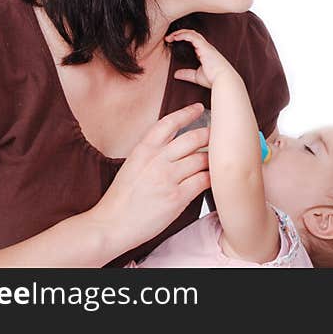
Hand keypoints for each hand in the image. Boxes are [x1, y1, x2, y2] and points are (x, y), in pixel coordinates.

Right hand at [87, 103, 210, 255]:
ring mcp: (168, 178)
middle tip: (220, 135)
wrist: (111, 225)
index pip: (169, 122)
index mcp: (143, 149)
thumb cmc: (121, 199)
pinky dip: (213, 178)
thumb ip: (152, 152)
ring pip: (202, 158)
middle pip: (193, 138)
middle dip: (210, 134)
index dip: (187, 113)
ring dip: (214, 159)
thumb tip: (176, 144)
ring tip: (221, 159)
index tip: (199, 108)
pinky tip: (216, 179)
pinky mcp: (177, 197)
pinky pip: (204, 180)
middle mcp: (157, 160)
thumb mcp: (132, 165)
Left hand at [166, 29, 243, 89]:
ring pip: (192, 33)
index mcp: (205, 52)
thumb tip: (176, 74)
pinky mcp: (204, 47)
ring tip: (170, 37)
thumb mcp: (196, 76)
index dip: (183, 39)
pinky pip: (192, 36)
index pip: (193, 41)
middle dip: (179, 34)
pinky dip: (183, 35)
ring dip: (179, 33)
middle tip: (168, 38)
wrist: (223, 80)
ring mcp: (206, 46)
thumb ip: (187, 74)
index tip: (172, 43)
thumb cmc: (214, 79)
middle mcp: (206, 47)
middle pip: (192, 35)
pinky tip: (175, 37)